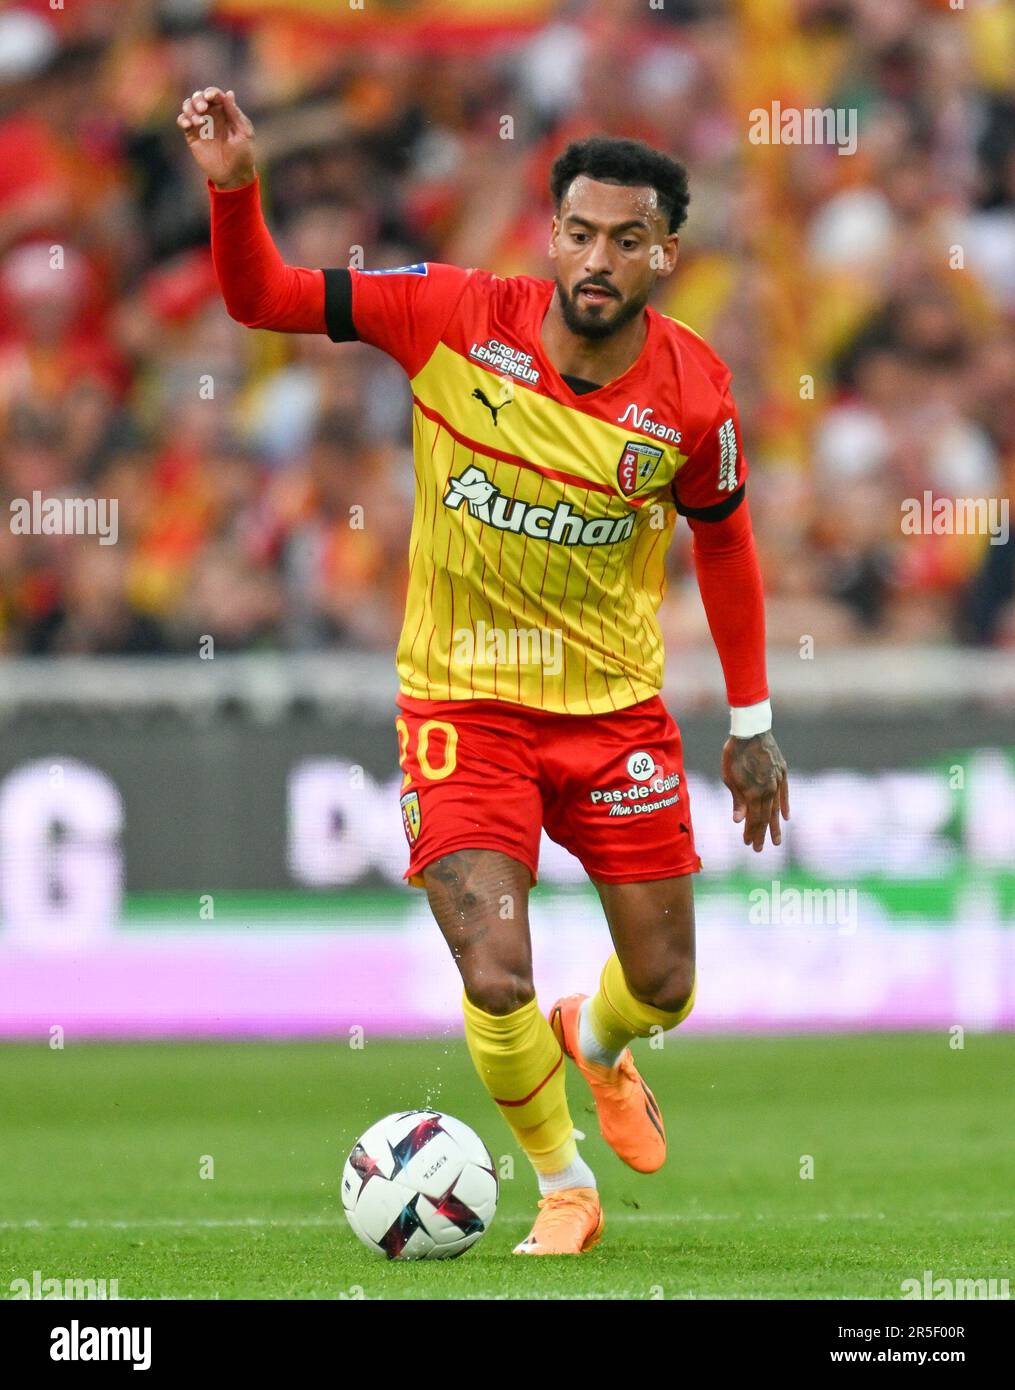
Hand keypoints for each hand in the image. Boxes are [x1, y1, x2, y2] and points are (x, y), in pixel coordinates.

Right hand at [177, 86, 255, 189]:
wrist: (233, 175)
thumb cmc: (243, 154)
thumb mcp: (243, 133)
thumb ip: (234, 113)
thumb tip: (229, 93)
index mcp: (225, 111)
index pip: (215, 95)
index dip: (211, 93)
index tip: (210, 98)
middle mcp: (211, 115)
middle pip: (198, 97)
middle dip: (198, 99)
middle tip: (203, 109)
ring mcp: (201, 124)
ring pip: (188, 106)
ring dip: (190, 108)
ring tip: (198, 121)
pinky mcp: (192, 135)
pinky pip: (182, 121)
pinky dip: (183, 119)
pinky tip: (188, 125)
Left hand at [721, 730, 789, 852]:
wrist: (752, 730)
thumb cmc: (735, 754)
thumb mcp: (729, 778)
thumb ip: (737, 800)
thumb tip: (739, 821)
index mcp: (755, 793)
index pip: (754, 819)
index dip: (752, 832)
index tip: (748, 844)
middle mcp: (769, 790)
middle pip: (766, 817)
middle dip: (762, 834)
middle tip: (760, 849)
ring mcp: (778, 781)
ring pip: (777, 808)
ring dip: (775, 825)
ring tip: (777, 840)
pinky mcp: (782, 772)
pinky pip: (785, 793)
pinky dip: (785, 805)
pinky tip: (786, 816)